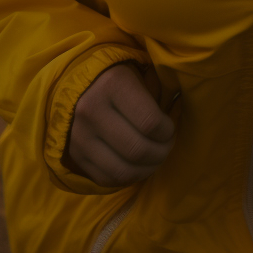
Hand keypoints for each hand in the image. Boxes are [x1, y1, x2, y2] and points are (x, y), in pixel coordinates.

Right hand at [65, 63, 175, 185]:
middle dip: (161, 153)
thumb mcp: (138, 73)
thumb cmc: (118, 77)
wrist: (76, 84)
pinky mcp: (75, 155)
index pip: (150, 122)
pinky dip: (128, 177)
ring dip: (147, 170)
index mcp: (112, 84)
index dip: (168, 131)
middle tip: (167, 146)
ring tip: (155, 159)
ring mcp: (79, 136)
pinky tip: (137, 165)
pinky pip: (107, 179)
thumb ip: (157, 92)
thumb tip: (177, 114)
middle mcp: (91, 110)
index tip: (170, 128)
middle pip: (137, 150)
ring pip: (123, 170)